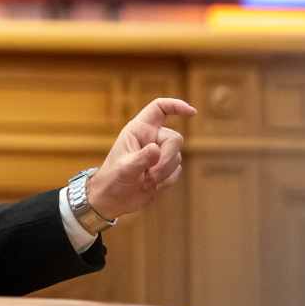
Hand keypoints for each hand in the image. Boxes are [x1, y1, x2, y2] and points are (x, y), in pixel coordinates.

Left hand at [88, 98, 195, 219]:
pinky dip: (166, 181)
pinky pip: (177, 171)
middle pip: (175, 139)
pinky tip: (151, 186)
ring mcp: (159, 154)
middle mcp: (151, 139)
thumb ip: (141, 158)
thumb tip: (156, 149)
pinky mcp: (164, 169)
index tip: (191, 112)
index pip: (159, 108)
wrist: (112, 200)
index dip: (176, 105)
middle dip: (167, 159)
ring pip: (177, 157)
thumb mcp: (124, 168)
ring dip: (164, 172)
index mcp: (138, 130)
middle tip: (150, 174)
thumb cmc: (112, 179)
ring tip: (145, 181)